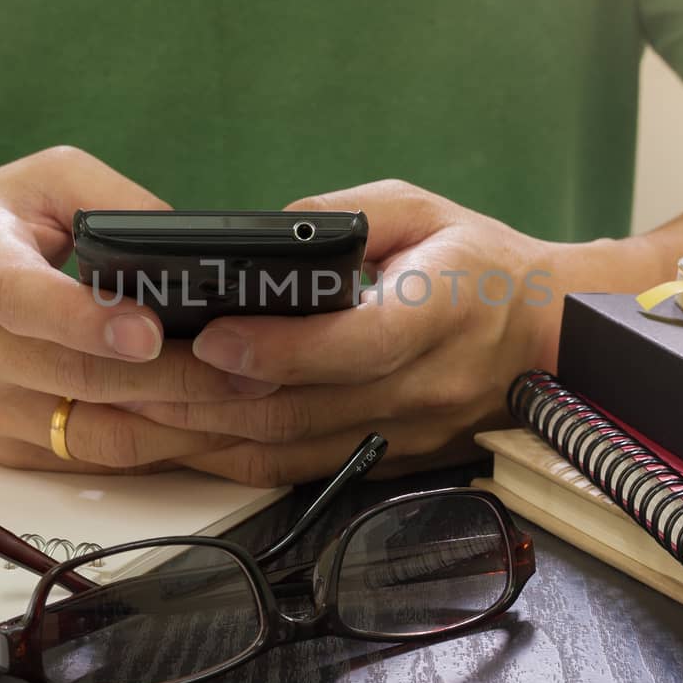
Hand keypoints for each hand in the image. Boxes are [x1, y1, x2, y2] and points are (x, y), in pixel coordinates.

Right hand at [0, 146, 271, 471]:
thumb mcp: (31, 182)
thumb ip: (111, 199)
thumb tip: (195, 242)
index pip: (22, 299)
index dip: (84, 321)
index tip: (146, 330)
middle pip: (82, 382)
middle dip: (177, 381)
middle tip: (252, 368)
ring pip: (99, 440)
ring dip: (184, 428)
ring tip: (253, 402)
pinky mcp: (11, 452)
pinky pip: (98, 463)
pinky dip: (164, 453)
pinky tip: (218, 434)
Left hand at [113, 181, 580, 485]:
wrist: (550, 336)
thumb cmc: (482, 262)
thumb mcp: (423, 209)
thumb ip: (347, 216)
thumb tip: (264, 236)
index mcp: (440, 312)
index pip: (357, 345)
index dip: (281, 350)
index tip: (214, 338)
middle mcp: (422, 387)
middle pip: (304, 410)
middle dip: (209, 400)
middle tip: (132, 377)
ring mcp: (405, 436)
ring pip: (292, 452)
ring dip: (208, 438)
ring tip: (134, 413)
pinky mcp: (388, 463)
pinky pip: (300, 473)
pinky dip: (234, 462)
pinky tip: (180, 443)